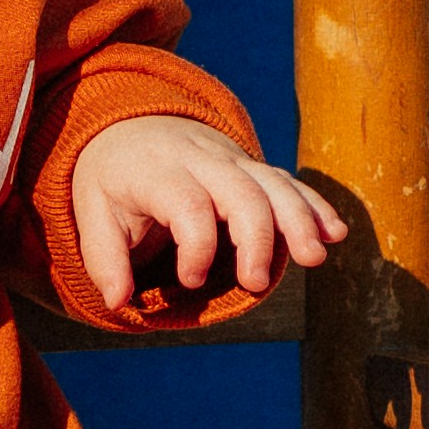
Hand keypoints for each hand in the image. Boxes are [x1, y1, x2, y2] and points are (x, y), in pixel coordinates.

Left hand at [64, 121, 338, 321]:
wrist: (127, 126)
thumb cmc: (112, 181)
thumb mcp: (93, 214)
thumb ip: (104, 259)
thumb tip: (117, 302)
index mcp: (159, 170)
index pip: (191, 206)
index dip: (198, 248)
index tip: (190, 280)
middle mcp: (201, 158)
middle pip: (243, 192)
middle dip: (257, 239)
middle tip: (254, 285)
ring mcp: (232, 159)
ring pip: (274, 183)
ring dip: (299, 220)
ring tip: (315, 260)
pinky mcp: (252, 167)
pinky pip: (289, 181)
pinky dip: (314, 206)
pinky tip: (336, 234)